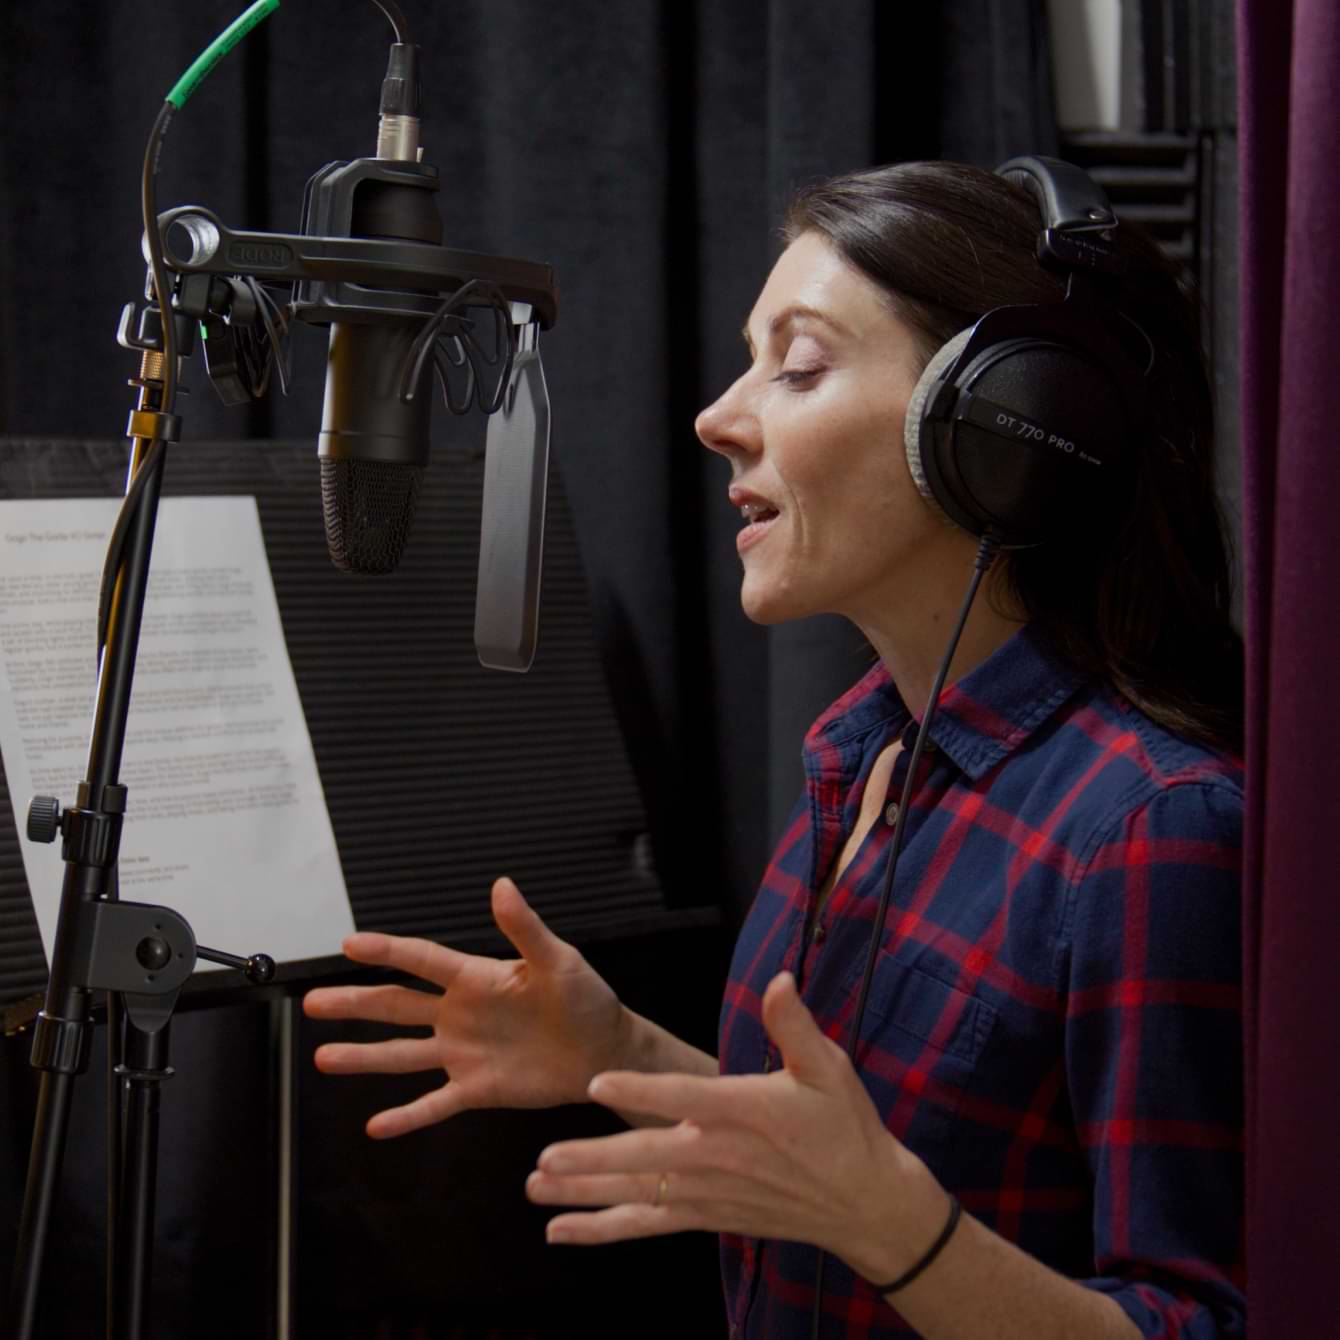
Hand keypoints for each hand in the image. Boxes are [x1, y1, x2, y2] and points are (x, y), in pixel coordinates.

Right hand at [303, 877, 630, 1137]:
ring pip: (402, 1056)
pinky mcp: (477, 1088)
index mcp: (477, 978)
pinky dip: (407, 1116)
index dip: (386, 951)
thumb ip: (525, 927)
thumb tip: (502, 885)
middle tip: (312, 1002)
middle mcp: (461, 1014)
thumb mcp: (558, 959)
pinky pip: (434, 1103)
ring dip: (364, 1057)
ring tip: (324, 1057)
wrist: (605, 1050)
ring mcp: (464, 1053)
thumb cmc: (586, 998)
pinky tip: (377, 1125)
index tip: (350, 945)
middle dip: (354, 1003)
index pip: (422, 960)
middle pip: (396, 1006)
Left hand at [524, 971, 947, 1283]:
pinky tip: (559, 1231)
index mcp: (746, 1111)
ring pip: (639, 1194)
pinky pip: (649, 1225)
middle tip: (546, 1157)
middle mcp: (721, 1156)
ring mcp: (710, 1192)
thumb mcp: (829, 1067)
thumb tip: (779, 980)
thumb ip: (795, 1025)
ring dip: (586, 1193)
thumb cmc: (844, 1126)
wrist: (865, 1203)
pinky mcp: (707, 1215)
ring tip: (536, 1188)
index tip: (597, 1083)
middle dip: (594, 1159)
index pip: (685, 1099)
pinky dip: (604, 1230)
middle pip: (648, 1157)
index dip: (641, 1092)